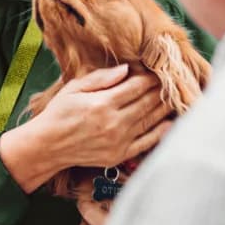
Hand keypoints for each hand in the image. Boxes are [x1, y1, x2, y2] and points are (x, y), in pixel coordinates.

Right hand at [41, 65, 172, 171]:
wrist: (48, 145)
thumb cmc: (59, 113)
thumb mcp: (74, 88)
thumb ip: (101, 78)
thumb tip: (126, 69)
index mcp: (102, 103)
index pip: (136, 87)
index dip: (150, 78)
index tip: (158, 71)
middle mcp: (113, 123)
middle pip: (147, 102)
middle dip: (160, 90)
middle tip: (171, 82)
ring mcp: (118, 141)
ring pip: (150, 121)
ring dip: (165, 108)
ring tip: (175, 97)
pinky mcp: (119, 155)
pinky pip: (146, 142)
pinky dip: (161, 132)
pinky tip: (170, 123)